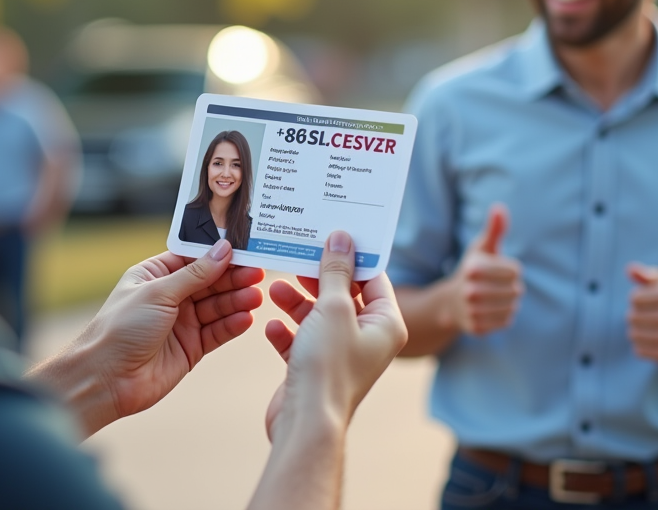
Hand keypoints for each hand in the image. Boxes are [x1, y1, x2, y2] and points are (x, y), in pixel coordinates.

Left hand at [31, 238, 263, 436]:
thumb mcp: (158, 292)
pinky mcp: (191, 347)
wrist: (106, 378)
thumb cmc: (120, 328)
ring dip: (236, 301)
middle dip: (233, 277)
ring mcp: (182, 322)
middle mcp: (170, 296)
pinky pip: (217, 332)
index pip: (194, 258)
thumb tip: (223, 249)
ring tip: (255, 296)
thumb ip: (195, 274)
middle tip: (257, 273)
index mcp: (155, 275)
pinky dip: (232, 325)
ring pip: (217, 307)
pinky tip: (246, 318)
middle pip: (210, 282)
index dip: (218, 254)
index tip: (244, 249)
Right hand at [262, 231, 407, 443]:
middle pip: (343, 295)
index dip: (353, 256)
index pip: (373, 278)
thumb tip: (342, 239)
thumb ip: (336, 272)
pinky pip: (301, 340)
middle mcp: (368, 339)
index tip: (332, 234)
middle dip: (318, 277)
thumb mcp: (334, 308)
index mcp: (386, 324)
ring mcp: (341, 354)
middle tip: (299, 255)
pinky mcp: (316, 368)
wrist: (307, 423)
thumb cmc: (329, 366)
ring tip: (275, 286)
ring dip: (297, 301)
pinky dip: (287, 330)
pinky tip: (271, 325)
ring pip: (319, 316)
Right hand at [443, 204, 522, 335]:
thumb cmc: (474, 270)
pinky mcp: (477, 328)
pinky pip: (507, 321)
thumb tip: (499, 207)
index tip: (500, 270)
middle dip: (512, 287)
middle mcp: (470, 291)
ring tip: (496, 297)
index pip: (515, 271)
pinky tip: (493, 309)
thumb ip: (494, 229)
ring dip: (510, 302)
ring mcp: (472, 311)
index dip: (512, 270)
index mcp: (472, 268)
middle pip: (516, 290)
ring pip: (513, 307)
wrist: (451, 303)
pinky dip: (505, 316)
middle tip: (498, 286)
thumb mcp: (482, 248)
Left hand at [626, 263, 657, 365]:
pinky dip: (640, 346)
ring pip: (634, 334)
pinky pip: (639, 350)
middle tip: (646, 317)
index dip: (635, 299)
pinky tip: (651, 341)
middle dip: (634, 316)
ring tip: (647, 329)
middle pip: (632, 317)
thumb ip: (647, 274)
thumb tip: (630, 269)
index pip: (634, 298)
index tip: (645, 301)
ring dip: (635, 331)